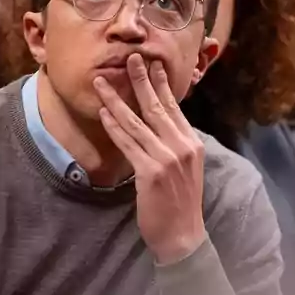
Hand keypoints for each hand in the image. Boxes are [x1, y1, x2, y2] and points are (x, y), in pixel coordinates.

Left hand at [94, 54, 206, 264]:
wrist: (183, 235)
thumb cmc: (181, 204)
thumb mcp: (187, 169)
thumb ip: (176, 146)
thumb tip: (162, 125)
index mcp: (192, 143)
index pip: (174, 107)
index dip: (162, 84)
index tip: (153, 64)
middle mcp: (182, 146)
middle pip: (157, 107)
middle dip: (141, 80)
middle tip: (130, 58)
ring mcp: (166, 158)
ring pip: (137, 122)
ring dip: (117, 100)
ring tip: (103, 83)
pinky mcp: (150, 172)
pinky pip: (128, 144)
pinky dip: (114, 127)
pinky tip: (104, 114)